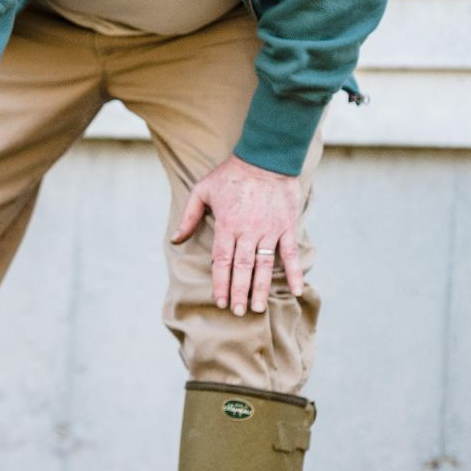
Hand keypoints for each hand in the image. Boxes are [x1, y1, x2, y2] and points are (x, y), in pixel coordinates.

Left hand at [170, 155, 304, 316]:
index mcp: (227, 224)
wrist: (265, 158)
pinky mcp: (287, 226)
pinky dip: (295, 272)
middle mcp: (248, 231)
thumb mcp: (202, 190)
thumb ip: (189, 217)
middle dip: (239, 291)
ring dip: (261, 287)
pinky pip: (290, 253)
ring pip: (264, 265)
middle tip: (238, 312)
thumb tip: (174, 239)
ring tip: (258, 308)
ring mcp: (269, 230)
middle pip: (242, 267)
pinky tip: (296, 290)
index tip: (220, 301)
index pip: (222, 260)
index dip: (221, 282)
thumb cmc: (231, 174)